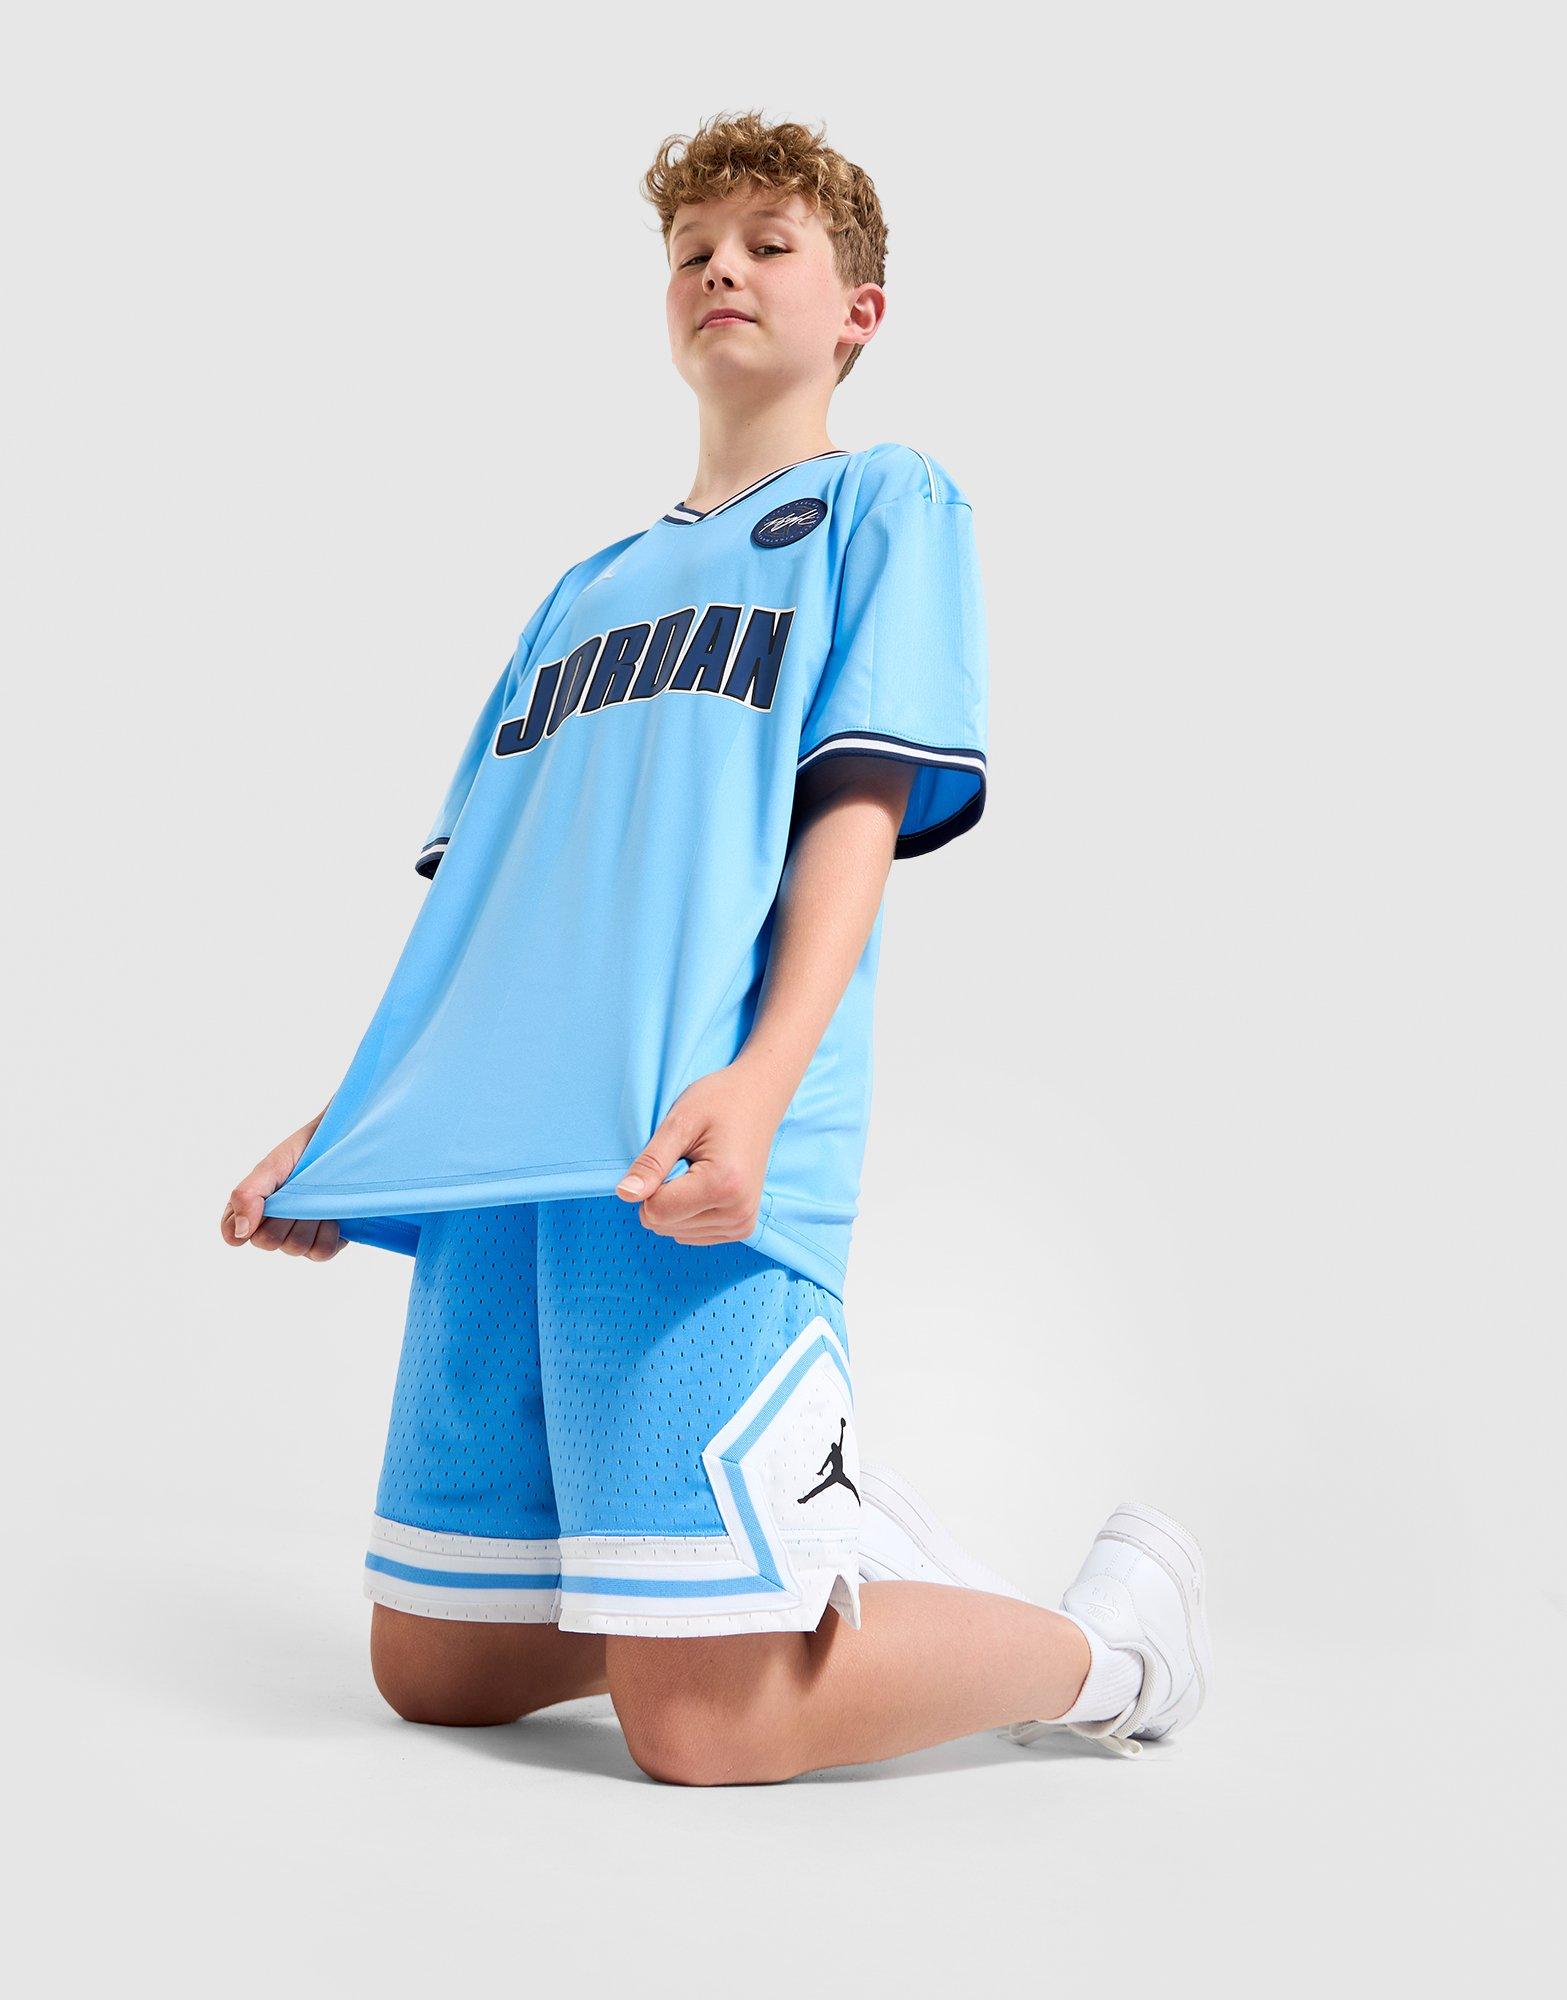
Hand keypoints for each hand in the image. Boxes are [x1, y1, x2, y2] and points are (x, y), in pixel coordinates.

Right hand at [221, 1108, 344, 1260]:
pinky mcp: (325, 1242)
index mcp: (252, 1207)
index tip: (266, 1201)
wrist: (345, 1142)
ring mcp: (300, 1236)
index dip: (245, 1223)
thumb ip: (247, 1195)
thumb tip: (239, 1235)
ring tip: (318, 1198)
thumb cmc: (304, 1151)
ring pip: (295, 1248)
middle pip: (267, 1241)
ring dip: (309, 1221)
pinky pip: (321, 1253)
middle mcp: (273, 1226)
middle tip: (298, 1191)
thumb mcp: (271, 1166)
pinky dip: (328, 1234)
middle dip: (285, 1216)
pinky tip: (332, 1215)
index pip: (233, 1232)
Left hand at [615, 1061, 784, 1245]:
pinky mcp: (742, 1228)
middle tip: (688, 1160)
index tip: (672, 1155)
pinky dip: (687, 1211)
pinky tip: (705, 1184)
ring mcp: (742, 1223)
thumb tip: (624, 1194)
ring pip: (674, 1232)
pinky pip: (690, 1234)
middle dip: (663, 1193)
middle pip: (663, 1224)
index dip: (650, 1182)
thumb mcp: (679, 1123)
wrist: (759, 1098)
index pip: (656, 1211)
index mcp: (723, 1185)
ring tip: (699, 1169)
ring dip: (676, 1203)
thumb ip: (651, 1162)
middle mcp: (738, 1212)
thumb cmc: (719, 1102)